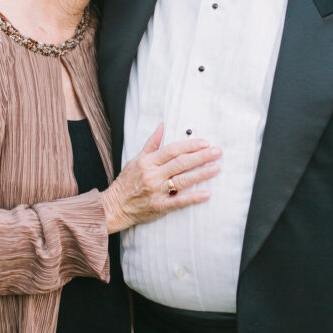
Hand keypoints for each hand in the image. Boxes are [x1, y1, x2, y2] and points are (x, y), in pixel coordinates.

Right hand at [101, 124, 220, 233]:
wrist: (114, 206)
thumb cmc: (127, 181)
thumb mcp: (136, 159)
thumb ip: (152, 143)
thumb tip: (162, 126)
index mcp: (148, 162)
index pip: (172, 150)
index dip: (190, 146)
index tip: (205, 143)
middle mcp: (153, 175)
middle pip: (181, 163)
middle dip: (201, 156)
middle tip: (217, 152)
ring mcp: (157, 192)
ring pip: (183, 180)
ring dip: (201, 174)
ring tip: (216, 168)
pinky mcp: (160, 207)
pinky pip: (179, 202)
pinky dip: (193, 198)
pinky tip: (206, 194)